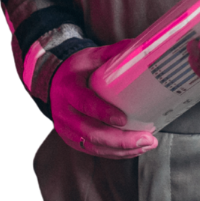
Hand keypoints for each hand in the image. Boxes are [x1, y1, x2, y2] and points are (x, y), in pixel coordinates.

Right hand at [50, 44, 159, 159]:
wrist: (52, 82)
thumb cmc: (75, 70)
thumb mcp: (89, 57)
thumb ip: (111, 53)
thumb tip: (137, 47)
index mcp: (68, 89)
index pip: (84, 104)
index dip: (103, 113)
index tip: (124, 119)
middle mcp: (64, 113)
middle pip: (92, 132)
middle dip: (121, 140)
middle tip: (145, 139)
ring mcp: (66, 130)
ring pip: (94, 146)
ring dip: (122, 149)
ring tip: (146, 145)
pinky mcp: (72, 141)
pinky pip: (95, 151)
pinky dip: (115, 153)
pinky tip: (133, 150)